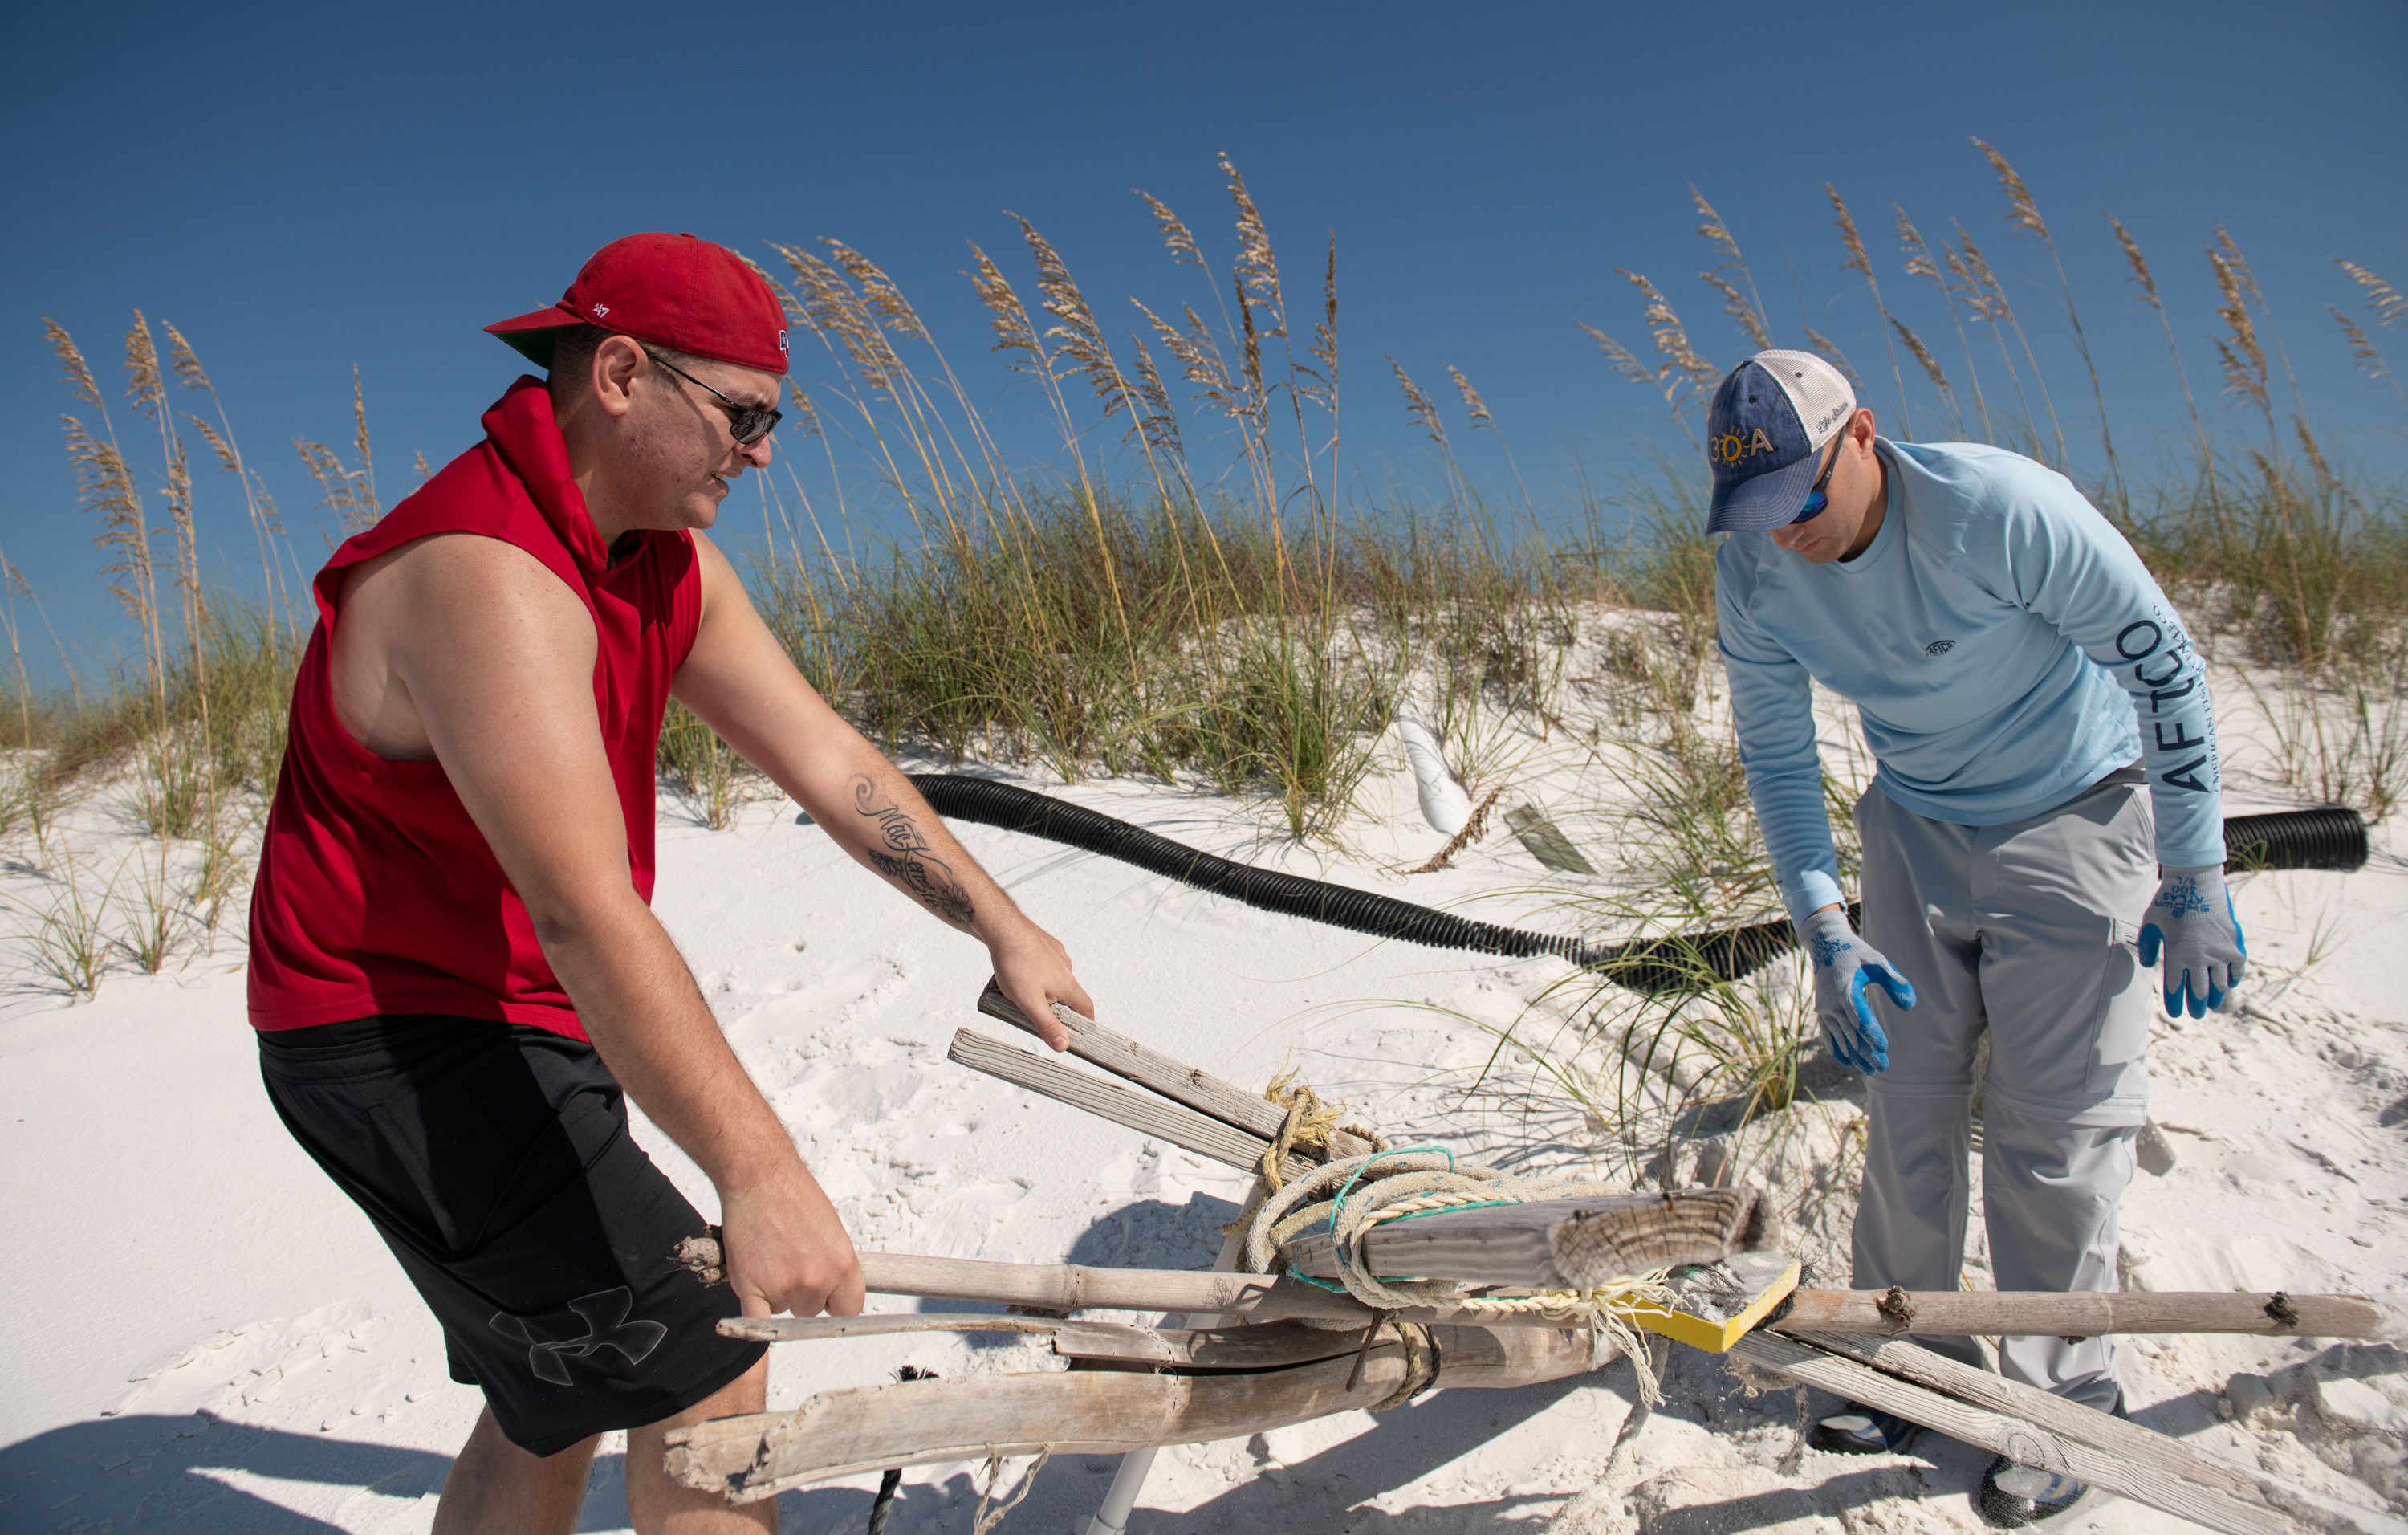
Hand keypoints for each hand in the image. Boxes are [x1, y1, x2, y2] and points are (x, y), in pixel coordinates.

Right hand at [717, 1162, 864, 1319]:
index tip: (825, 1299)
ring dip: (773, 1294)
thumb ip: (833, 1264)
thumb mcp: (832, 1230)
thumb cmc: (794, 1196)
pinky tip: (752, 1301)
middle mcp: (817, 1280)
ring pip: (781, 1309)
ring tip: (767, 1258)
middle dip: (800, 1294)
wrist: (760, 1178)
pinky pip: (756, 1322)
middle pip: (811, 1310)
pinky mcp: (752, 1288)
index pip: (849, 1308)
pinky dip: (753, 1320)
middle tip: (787, 1263)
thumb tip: (832, 1287)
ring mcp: (785, 1286)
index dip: (834, 1304)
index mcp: (843, 1265)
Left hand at [986, 919, 1092, 1051]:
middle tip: (1040, 1012)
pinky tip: (1021, 972)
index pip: (1086, 1007)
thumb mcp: (1029, 1002)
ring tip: (1024, 991)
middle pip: (1069, 993)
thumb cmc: (1016, 964)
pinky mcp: (1044, 944)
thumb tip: (1064, 1045)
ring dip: (1046, 987)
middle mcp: (1067, 968)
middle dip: (1058, 1006)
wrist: (1003, 929)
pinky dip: (1037, 971)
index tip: (1082, 1031)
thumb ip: (1047, 1025)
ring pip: (1056, 977)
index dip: (1086, 1022)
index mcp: (1068, 984)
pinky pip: (1045, 963)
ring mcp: (1056, 954)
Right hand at [1798, 906, 1913, 1073]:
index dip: (1872, 1034)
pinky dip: (1836, 1048)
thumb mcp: (1878, 962)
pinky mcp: (1821, 1011)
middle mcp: (1832, 1003)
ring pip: (1841, 1037)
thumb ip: (1895, 982)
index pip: (1860, 1018)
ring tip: (1870, 1071)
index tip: (1884, 1047)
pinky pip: (1827, 1033)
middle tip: (1882, 1067)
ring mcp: (1824, 1008)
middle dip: (1866, 1052)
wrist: (1826, 946)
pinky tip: (1847, 1062)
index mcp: (1846, 991)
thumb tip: (1910, 1005)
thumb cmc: (1856, 953)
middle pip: (1851, 1033)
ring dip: (1855, 1055)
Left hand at [2139, 865, 2246, 1017]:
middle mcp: (2200, 957)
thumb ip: (2147, 946)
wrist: (2197, 882)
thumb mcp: (2150, 922)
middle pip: (2198, 990)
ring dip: (2215, 996)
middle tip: (2194, 1014)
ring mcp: (2220, 951)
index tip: (2175, 1013)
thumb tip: (2147, 966)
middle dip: (2195, 1005)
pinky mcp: (2234, 943)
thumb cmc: (2169, 901)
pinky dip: (2233, 978)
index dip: (2175, 1003)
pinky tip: (2229, 985)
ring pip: (2219, 983)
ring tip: (2211, 1005)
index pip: (2175, 988)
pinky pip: (2237, 968)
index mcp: (2177, 955)